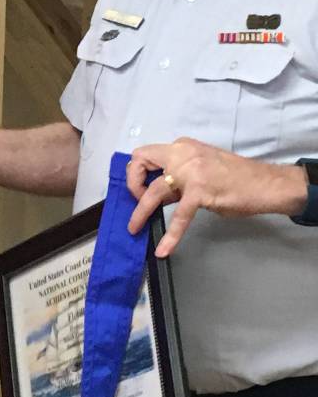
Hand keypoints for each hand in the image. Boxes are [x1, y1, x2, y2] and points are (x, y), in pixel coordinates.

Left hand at [126, 137, 308, 255]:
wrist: (265, 184)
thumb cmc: (235, 178)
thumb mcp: (200, 171)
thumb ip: (177, 180)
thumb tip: (156, 195)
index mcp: (182, 147)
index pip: (146, 153)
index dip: (137, 172)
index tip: (139, 190)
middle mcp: (182, 153)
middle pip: (140, 160)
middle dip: (131, 183)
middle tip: (136, 201)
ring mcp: (191, 172)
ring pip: (154, 190)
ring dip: (141, 211)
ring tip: (134, 228)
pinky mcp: (201, 191)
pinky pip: (179, 216)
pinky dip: (171, 235)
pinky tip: (164, 249)